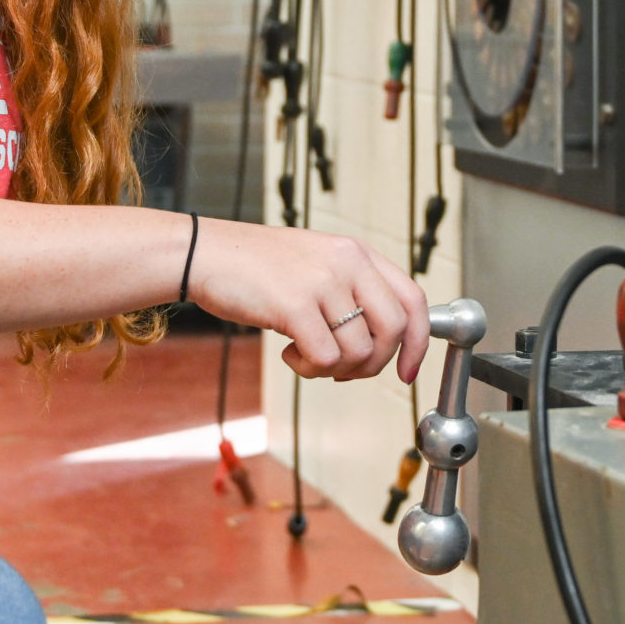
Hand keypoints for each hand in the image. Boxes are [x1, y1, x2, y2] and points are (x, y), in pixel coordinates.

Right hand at [187, 218, 431, 383]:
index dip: (418, 342)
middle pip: (394, 330)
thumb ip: (353, 291)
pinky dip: (308, 368)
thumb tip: (383, 343)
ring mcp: (323, 282)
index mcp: (358, 252)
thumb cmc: (258, 266)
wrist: (206, 254)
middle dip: (375, 364)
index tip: (407, 371)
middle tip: (346, 371)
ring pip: (358, 351)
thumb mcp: (318, 263)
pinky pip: (324, 359)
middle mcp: (348, 262)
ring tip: (305, 354)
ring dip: (333, 369)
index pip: (413, 299)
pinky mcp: (295, 306)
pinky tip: (289, 353)